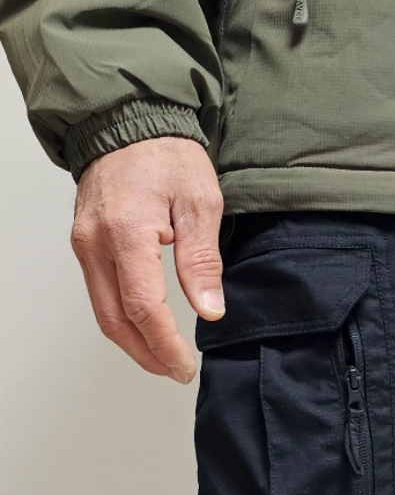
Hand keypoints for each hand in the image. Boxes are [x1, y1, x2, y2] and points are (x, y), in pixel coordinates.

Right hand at [71, 138, 223, 381]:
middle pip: (114, 320)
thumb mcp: (200, 202)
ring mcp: (84, 244)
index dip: (165, 344)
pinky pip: (98, 292)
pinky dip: (121, 317)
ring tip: (163, 357)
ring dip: (131, 341)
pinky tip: (144, 326)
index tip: (185, 365)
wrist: (129, 123)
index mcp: (127, 232)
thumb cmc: (165, 155)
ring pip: (102, 311)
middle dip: (146, 354)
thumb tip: (209, 309)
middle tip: (175, 371)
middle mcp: (96, 243)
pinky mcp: (84, 243)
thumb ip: (202, 260)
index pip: (143, 307)